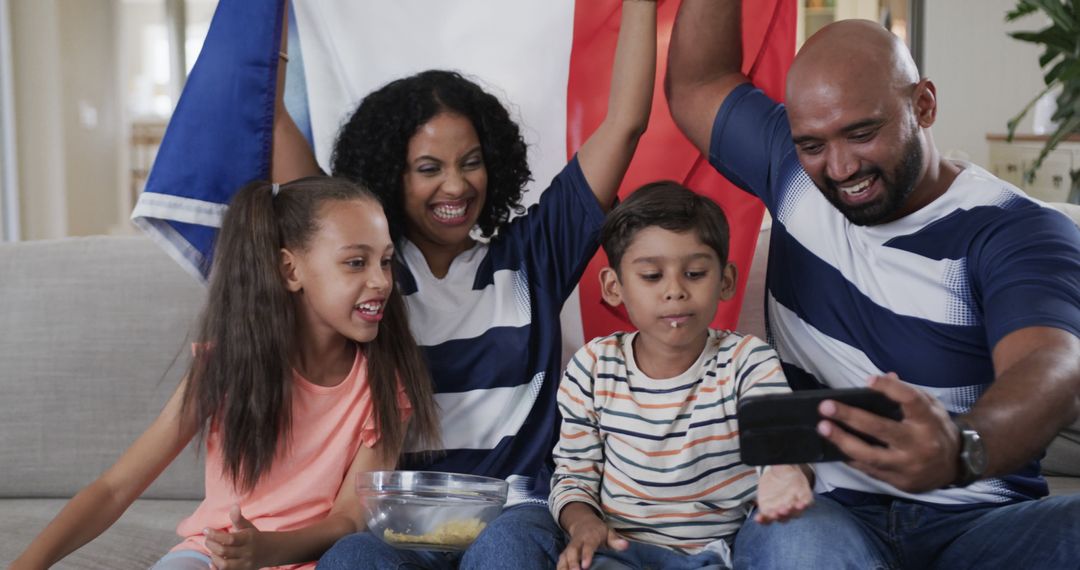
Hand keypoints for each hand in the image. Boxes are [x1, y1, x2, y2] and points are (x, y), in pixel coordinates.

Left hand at [203, 505, 265, 569]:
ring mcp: (245, 564)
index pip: (230, 539)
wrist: (270, 551)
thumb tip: (234, 506)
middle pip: (225, 551)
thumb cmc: (254, 537)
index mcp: (249, 538)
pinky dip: (216, 569)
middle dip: (211, 545)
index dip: (215, 535)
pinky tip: (212, 562)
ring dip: (214, 557)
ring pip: (225, 565)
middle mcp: (247, 552)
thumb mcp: (247, 526)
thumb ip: (238, 518)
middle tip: (207, 539)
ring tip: (212, 550)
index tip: (206, 529)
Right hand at [557, 516, 628, 569]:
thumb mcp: (609, 532)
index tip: (585, 566)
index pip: (588, 546)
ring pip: (564, 557)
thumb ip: (616, 540)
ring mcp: (570, 547)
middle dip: (572, 563)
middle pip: (572, 552)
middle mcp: (577, 542)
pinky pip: (560, 561)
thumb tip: (626, 545)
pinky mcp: (565, 553)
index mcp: (590, 537)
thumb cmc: (598, 530)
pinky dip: (559, 568)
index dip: (586, 556)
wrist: (583, 522)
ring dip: (563, 567)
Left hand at [754, 464, 812, 523]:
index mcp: (802, 493)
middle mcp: (794, 504)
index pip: (806, 501)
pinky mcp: (769, 510)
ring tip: (772, 514)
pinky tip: (759, 519)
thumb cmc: (786, 472)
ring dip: (778, 517)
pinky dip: (763, 520)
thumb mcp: (787, 465)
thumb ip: (786, 464)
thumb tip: (782, 457)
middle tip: (784, 509)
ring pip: (782, 517)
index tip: (801, 504)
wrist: (776, 475)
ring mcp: (782, 509)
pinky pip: (767, 519)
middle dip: (789, 512)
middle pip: (795, 512)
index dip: (804, 503)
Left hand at [817, 373, 959, 491]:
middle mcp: (919, 444)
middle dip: (851, 417)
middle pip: (882, 429)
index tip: (868, 380)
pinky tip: (834, 446)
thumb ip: (909, 393)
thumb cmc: (936, 430)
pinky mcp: (899, 482)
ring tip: (823, 427)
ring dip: (843, 441)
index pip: (910, 401)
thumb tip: (884, 377)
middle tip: (826, 406)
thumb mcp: (931, 408)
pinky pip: (869, 470)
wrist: (955, 467)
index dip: (889, 389)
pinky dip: (850, 458)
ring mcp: (908, 466)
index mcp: (929, 421)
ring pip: (871, 455)